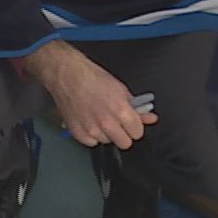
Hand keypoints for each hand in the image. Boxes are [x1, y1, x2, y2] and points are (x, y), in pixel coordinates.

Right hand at [26, 40, 156, 148]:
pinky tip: (88, 121)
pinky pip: (91, 142)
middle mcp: (107, 123)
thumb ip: (136, 107)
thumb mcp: (120, 89)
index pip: (137, 133)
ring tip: (98, 117)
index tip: (131, 123)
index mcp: (121, 111)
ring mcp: (92, 130)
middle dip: (123, 134)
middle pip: (125, 143)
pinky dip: (91, 135)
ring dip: (106, 133)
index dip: (135, 127)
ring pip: (107, 141)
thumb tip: (150, 117)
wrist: (67, 74)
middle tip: (117, 123)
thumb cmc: (92, 77)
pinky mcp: (78, 133)